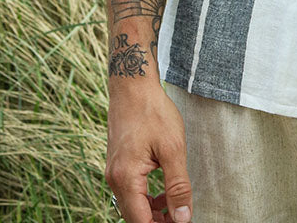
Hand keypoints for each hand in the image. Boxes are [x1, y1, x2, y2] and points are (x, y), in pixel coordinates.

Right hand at [106, 82, 192, 222]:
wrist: (133, 86)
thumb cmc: (153, 111)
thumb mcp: (173, 148)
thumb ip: (178, 186)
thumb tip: (183, 218)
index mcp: (126, 178)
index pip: (141, 222)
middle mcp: (114, 179)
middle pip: (134, 217)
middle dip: (156, 222)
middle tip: (180, 219)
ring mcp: (113, 171)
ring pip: (131, 205)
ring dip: (151, 212)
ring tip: (173, 208)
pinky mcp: (117, 164)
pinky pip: (129, 191)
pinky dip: (144, 198)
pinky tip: (161, 193)